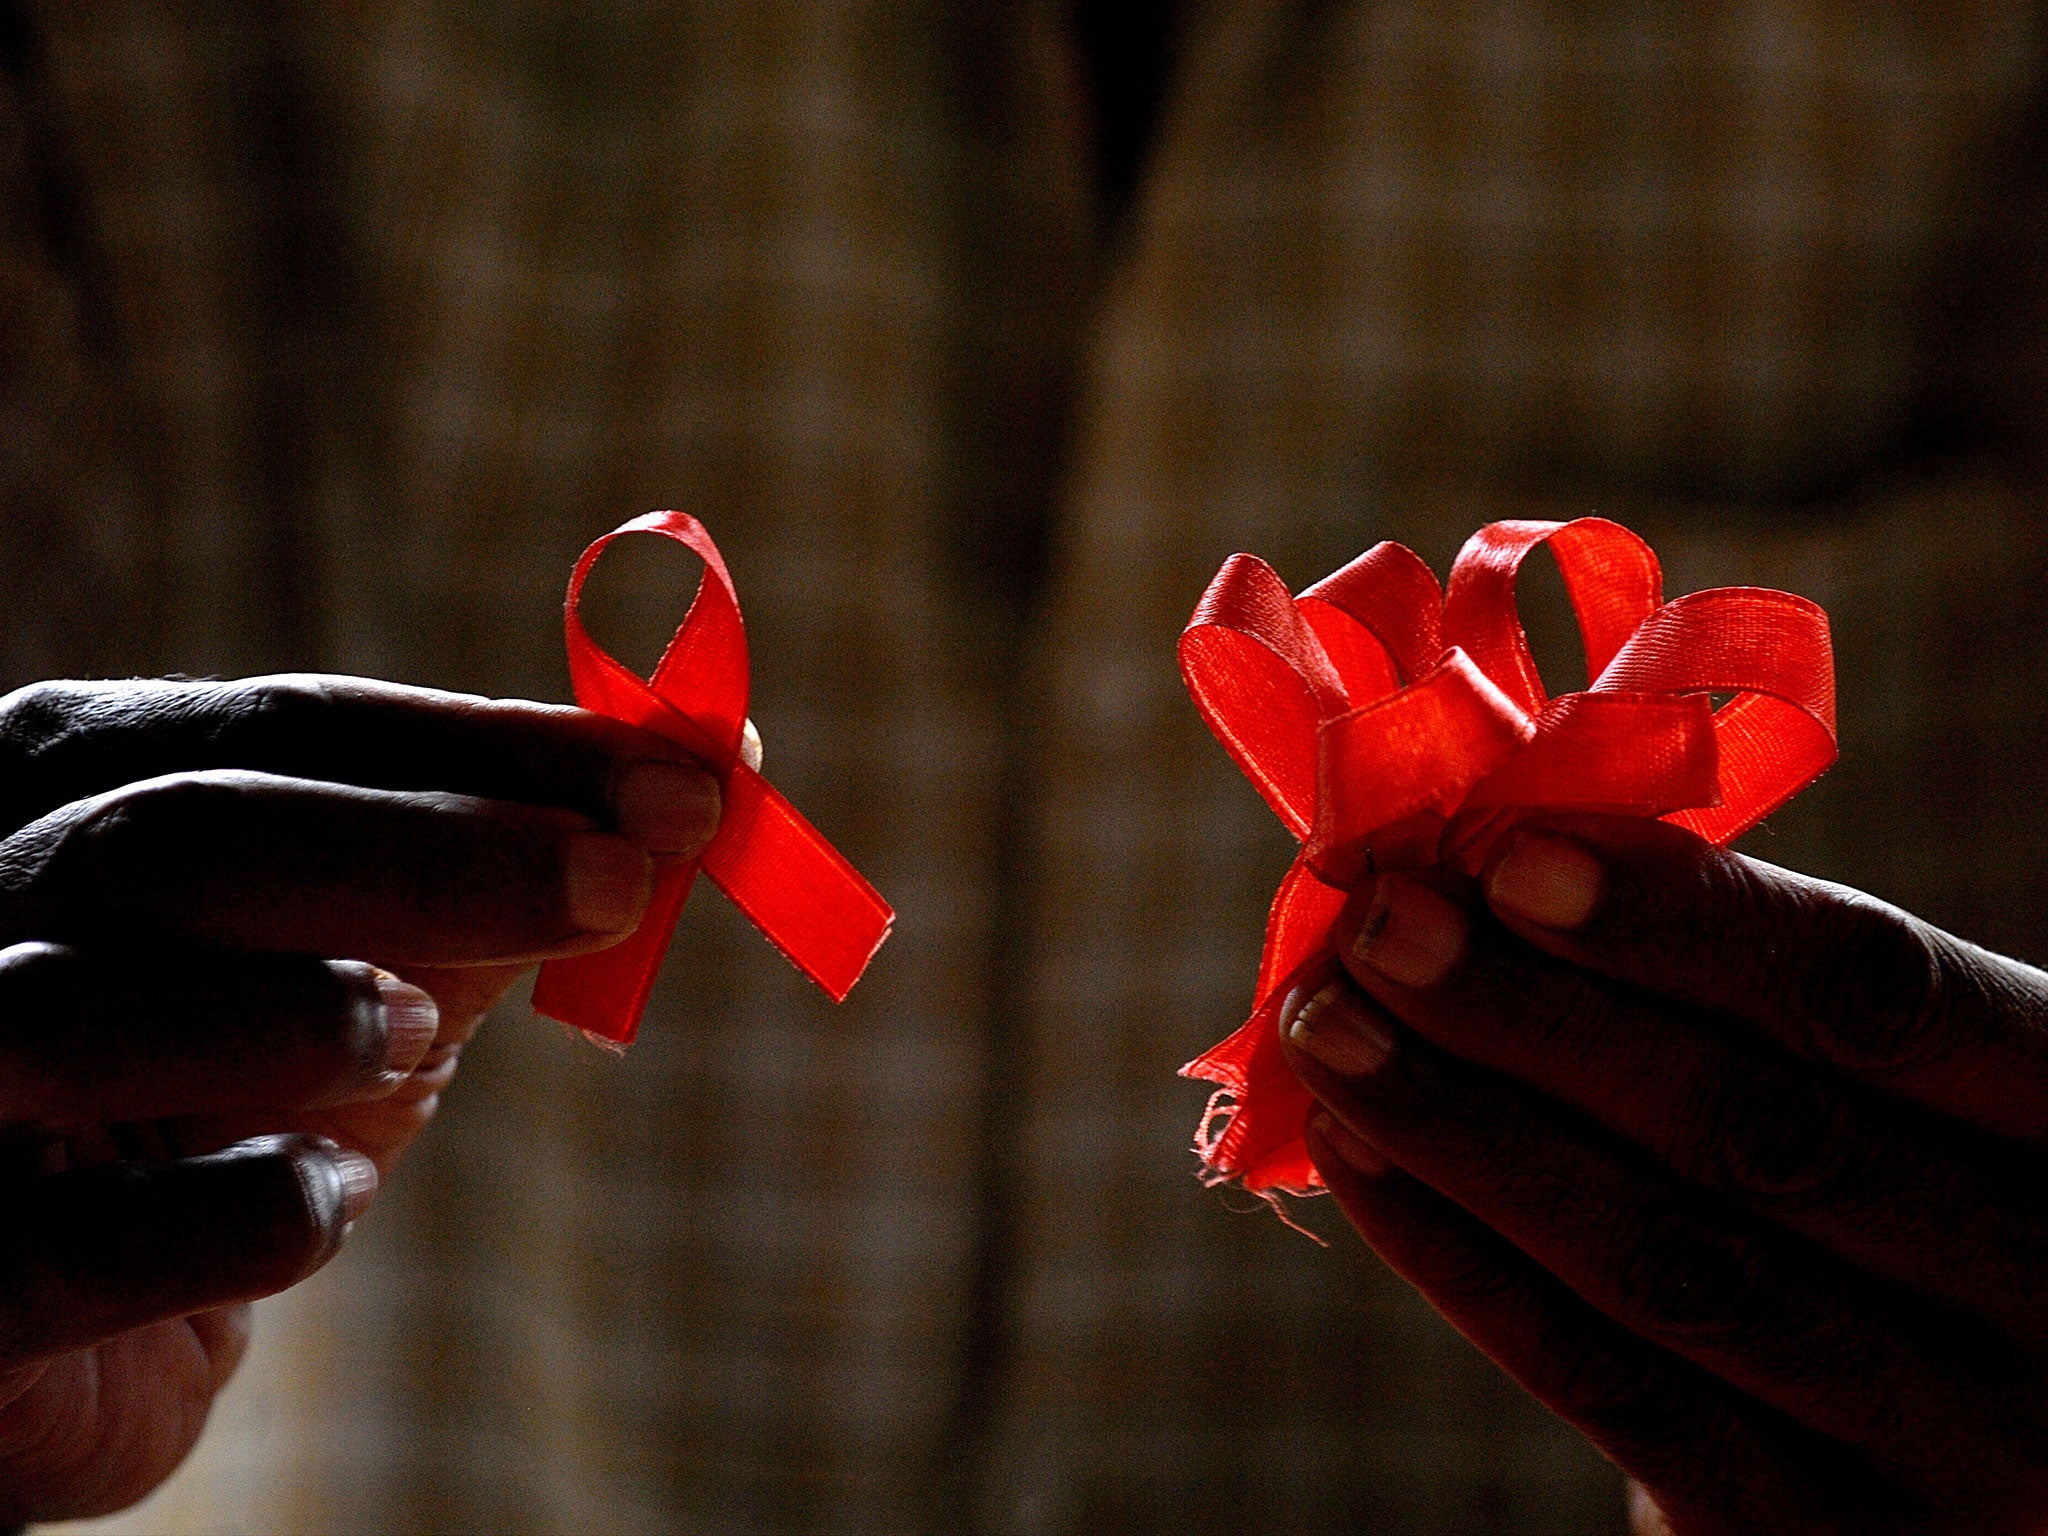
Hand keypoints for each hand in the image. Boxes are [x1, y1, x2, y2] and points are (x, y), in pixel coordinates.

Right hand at [0, 674, 720, 1523]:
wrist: (54, 1311)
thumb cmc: (218, 1093)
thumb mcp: (356, 958)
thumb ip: (493, 877)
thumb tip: (699, 787)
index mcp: (69, 785)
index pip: (291, 727)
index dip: (498, 746)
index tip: (692, 777)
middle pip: (182, 832)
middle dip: (432, 852)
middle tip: (626, 883)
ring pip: (74, 1009)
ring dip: (298, 1014)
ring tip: (418, 1034)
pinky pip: (81, 1246)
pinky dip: (247, 1211)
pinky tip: (321, 1201)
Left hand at [1281, 814, 2047, 1534]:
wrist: (1988, 1419)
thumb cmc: (1917, 1181)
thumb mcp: (1916, 1078)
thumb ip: (1761, 987)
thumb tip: (1503, 861)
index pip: (1880, 999)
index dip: (1684, 925)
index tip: (1510, 853)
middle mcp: (2046, 1298)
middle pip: (1756, 1133)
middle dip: (1534, 1017)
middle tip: (1381, 923)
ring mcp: (1940, 1449)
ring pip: (1662, 1260)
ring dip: (1463, 1125)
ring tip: (1329, 1021)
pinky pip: (1606, 1380)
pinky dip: (1463, 1256)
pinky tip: (1360, 1152)